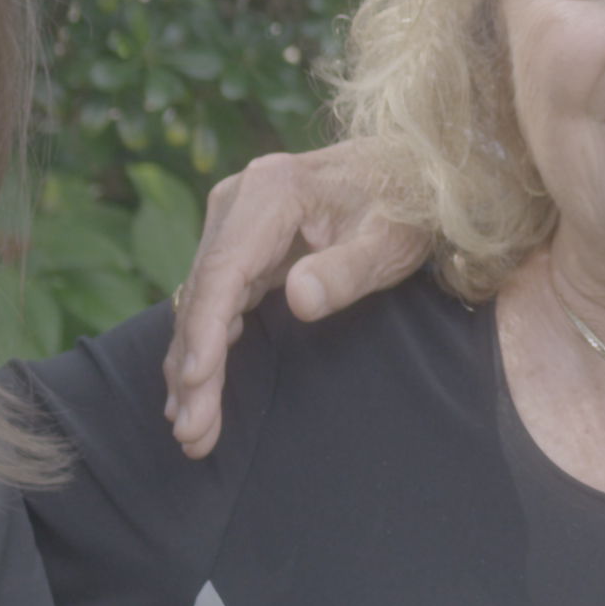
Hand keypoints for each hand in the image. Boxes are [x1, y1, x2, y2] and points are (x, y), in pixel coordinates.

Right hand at [161, 135, 421, 456]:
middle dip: (193, 366)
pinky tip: (196, 388)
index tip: (197, 382)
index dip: (206, 331)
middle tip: (192, 432)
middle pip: (204, 292)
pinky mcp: (243, 240)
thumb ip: (347, 271)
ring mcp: (237, 218)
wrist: (414, 174)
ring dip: (192, 363)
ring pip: (201, 300)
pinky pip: (215, 297)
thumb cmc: (408, 209)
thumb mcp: (392, 243)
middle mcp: (241, 199)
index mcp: (273, 191)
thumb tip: (299, 300)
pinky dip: (205, 343)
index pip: (224, 271)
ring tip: (190, 427)